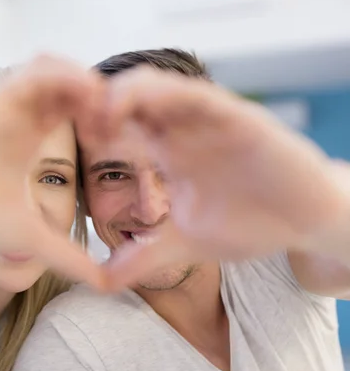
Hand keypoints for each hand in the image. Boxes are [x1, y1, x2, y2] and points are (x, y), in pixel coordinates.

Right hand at [0, 55, 106, 287]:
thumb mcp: (35, 236)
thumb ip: (69, 256)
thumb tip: (104, 285)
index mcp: (29, 137)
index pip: (71, 107)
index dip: (99, 115)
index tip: (114, 139)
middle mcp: (19, 115)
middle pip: (66, 84)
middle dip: (96, 95)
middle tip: (115, 120)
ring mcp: (6, 103)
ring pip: (53, 68)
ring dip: (84, 81)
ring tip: (102, 110)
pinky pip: (37, 71)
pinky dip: (67, 76)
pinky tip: (86, 98)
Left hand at [94, 67, 348, 287]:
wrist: (306, 224)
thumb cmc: (250, 223)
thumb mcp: (184, 243)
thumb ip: (144, 257)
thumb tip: (102, 283)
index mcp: (167, 151)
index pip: (119, 125)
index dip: (90, 127)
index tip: (65, 140)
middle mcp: (182, 130)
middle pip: (129, 98)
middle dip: (96, 104)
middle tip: (75, 122)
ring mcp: (209, 121)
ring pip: (158, 87)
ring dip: (125, 93)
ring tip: (101, 114)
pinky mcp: (239, 119)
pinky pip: (199, 97)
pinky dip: (170, 95)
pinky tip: (147, 104)